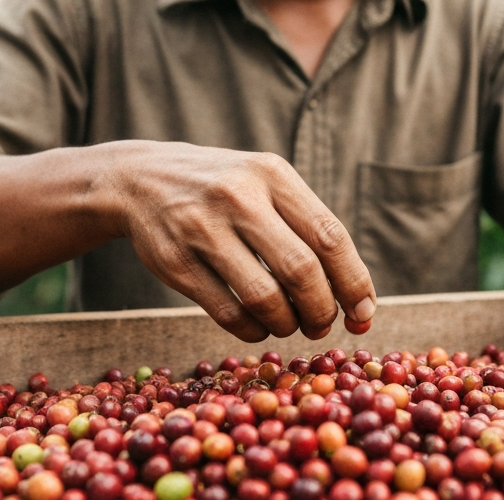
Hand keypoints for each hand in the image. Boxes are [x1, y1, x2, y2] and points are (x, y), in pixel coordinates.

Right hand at [111, 141, 376, 341]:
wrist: (139, 179)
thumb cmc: (224, 190)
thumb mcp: (264, 184)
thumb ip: (308, 228)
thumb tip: (360, 300)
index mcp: (272, 174)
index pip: (330, 236)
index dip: (354, 282)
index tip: (364, 312)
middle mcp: (239, 196)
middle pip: (302, 270)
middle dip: (322, 310)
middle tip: (322, 324)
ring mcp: (203, 229)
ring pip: (264, 296)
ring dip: (287, 324)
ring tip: (290, 325)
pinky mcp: (175, 262)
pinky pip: (227, 312)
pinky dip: (252, 330)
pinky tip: (259, 326)